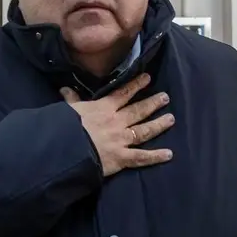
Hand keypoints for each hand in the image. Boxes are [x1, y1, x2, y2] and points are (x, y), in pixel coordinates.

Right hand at [60, 72, 174, 176]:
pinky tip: (169, 154)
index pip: (123, 94)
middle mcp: (117, 122)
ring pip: (144, 130)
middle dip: (152, 103)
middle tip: (165, 97)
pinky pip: (142, 157)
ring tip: (171, 118)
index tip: (147, 78)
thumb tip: (65, 88)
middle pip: (138, 111)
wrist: (67, 148)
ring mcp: (121, 139)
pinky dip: (156, 156)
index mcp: (104, 108)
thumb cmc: (66, 127)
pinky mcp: (122, 157)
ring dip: (158, 124)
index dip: (135, 85)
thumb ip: (72, 100)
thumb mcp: (69, 110)